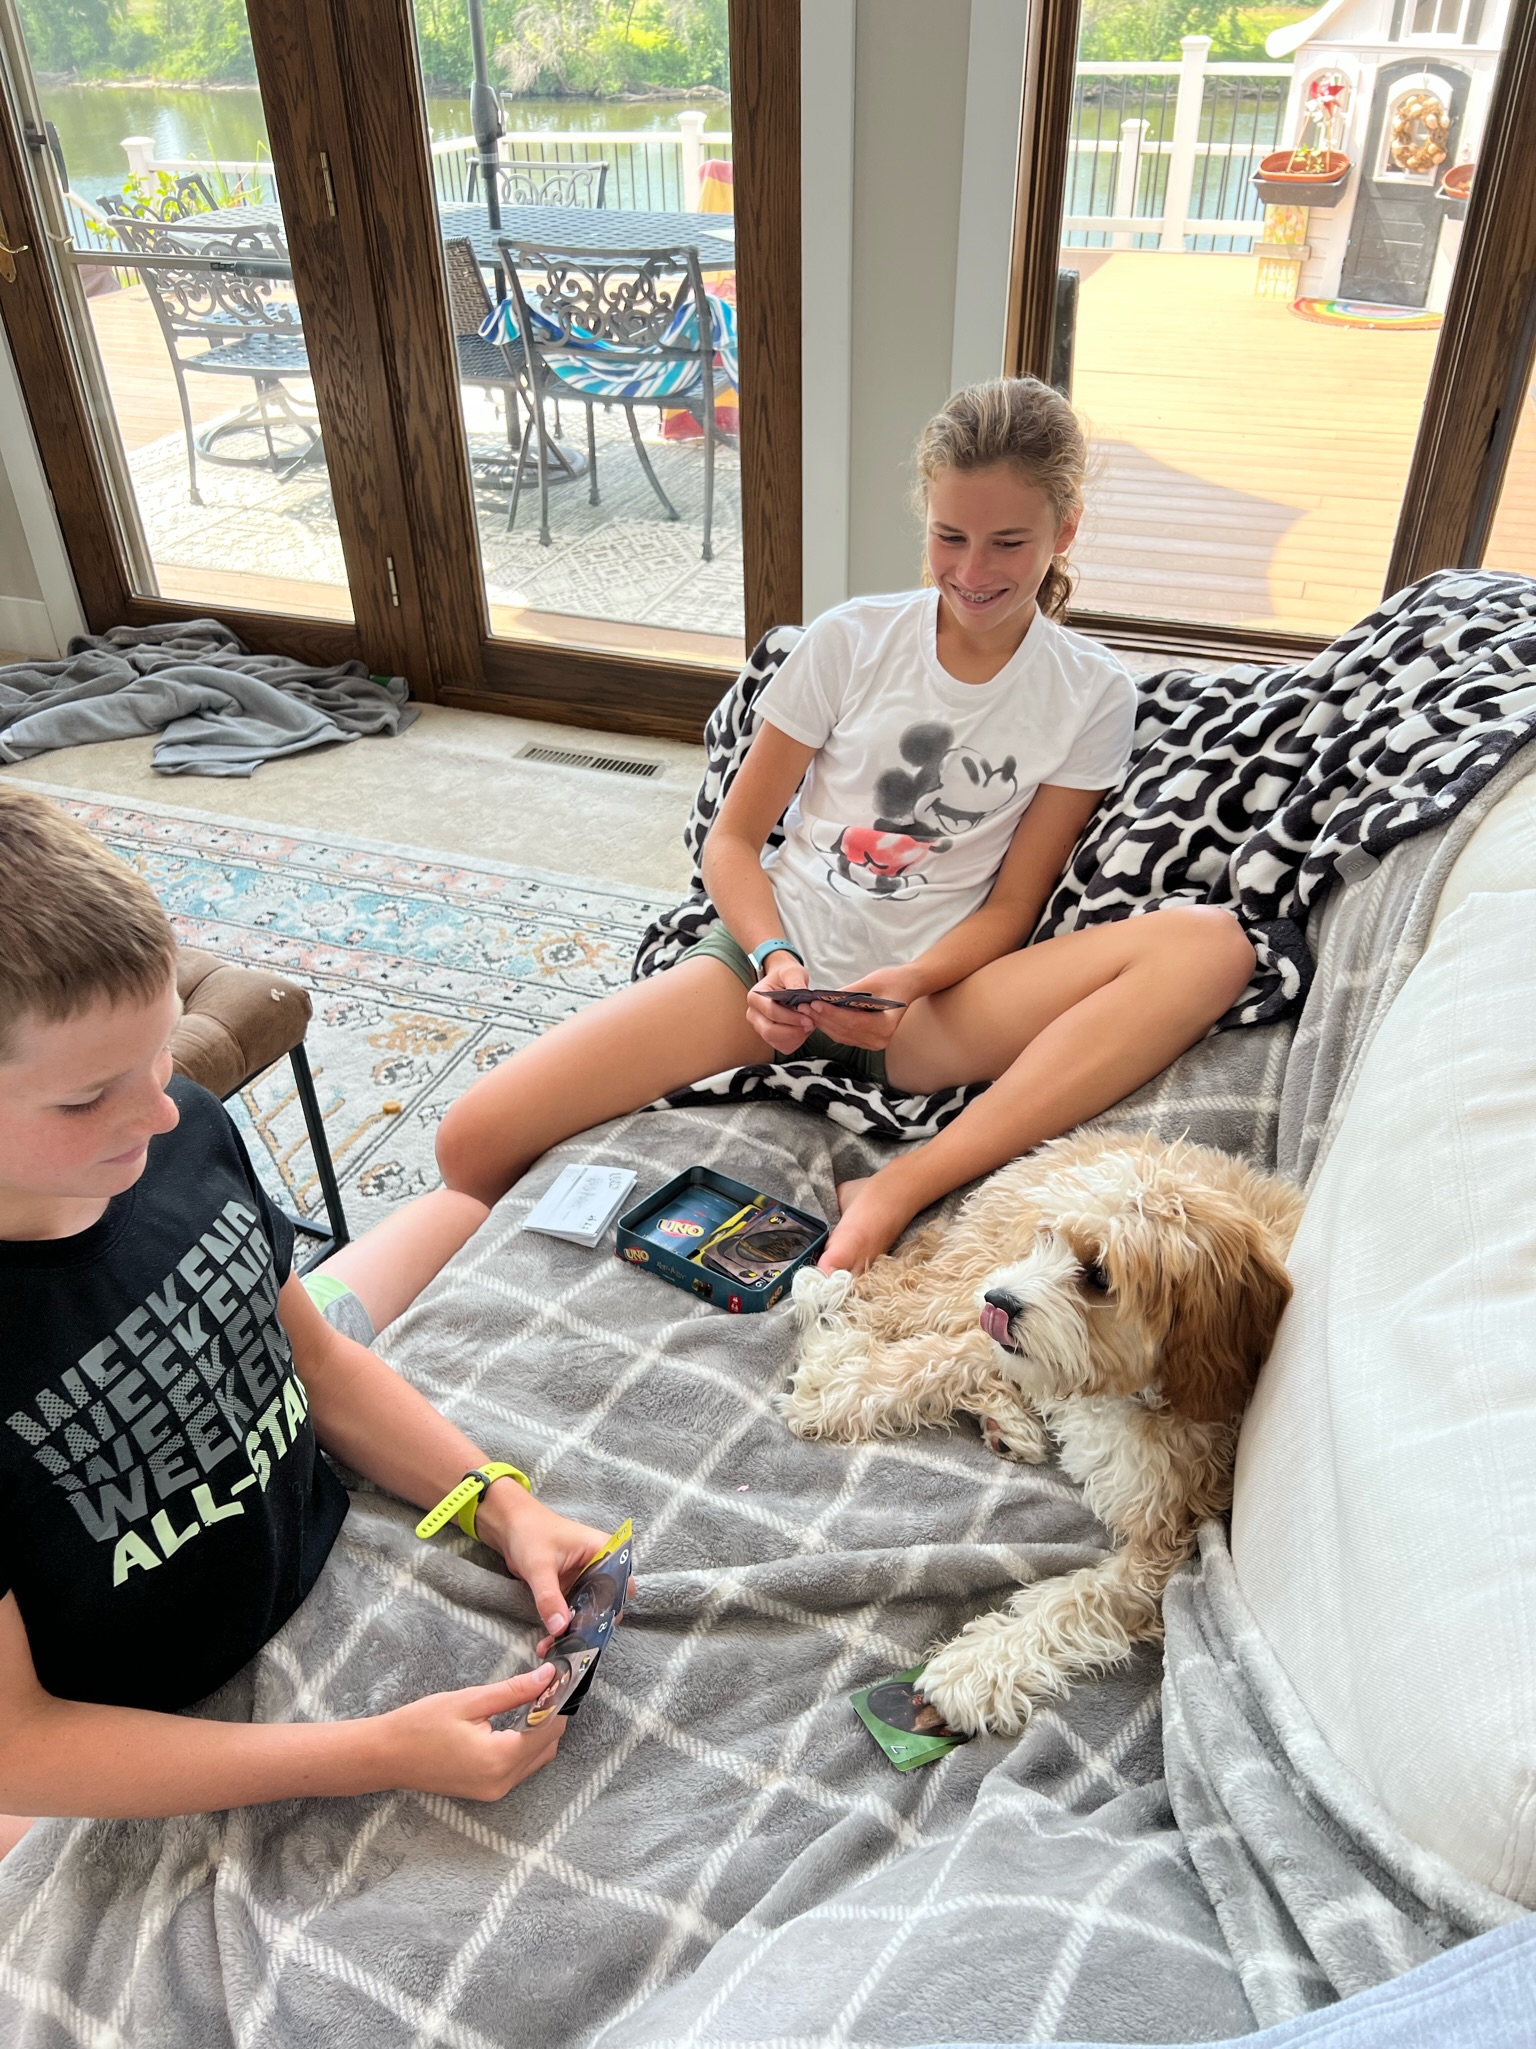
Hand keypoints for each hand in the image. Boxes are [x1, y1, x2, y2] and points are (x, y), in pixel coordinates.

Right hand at [377, 1666, 565, 1798]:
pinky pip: (519, 1767)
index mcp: (499, 1759)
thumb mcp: (469, 1701)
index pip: (549, 1729)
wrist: (385, 1756)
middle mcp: (502, 1782)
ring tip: (532, 1699)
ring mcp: (494, 1791)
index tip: (562, 1676)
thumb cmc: (421, 1725)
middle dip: (552, 1716)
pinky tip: (517, 1721)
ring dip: (541, 1731)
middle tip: (547, 1683)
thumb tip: (548, 1675)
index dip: (559, 1702)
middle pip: (547, 1746)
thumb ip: (513, 1691)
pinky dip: (525, 1745)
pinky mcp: (487, 1792)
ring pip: (536, 1759)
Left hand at [476, 1485, 613, 1637]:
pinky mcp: (571, 1589)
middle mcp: (600, 1566)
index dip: (612, 1607)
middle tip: (575, 1646)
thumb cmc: (530, 1533)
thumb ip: (550, 1598)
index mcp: (604, 1550)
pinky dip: (564, 1627)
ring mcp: (585, 1579)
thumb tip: (560, 1629)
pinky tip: (550, 1643)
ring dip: (576, 1631)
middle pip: (608, 1602)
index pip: (621, 1584)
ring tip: (559, 1650)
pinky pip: (574, 1612)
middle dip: (593, 1626)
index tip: (593, 1628)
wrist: (509, 1526)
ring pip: (590, 1611)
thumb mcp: (540, 1566)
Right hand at [744, 952, 814, 1054]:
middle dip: (793, 1030)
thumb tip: (801, 992)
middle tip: (811, 1024)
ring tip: (809, 1025)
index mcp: (755, 997)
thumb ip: (796, 981)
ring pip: (775, 1041)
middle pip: (770, 1031)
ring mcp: (759, 1027)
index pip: (771, 1012)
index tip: (808, 1018)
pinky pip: (782, 1046)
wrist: (783, 981)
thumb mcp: (792, 972)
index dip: (791, 1018)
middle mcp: (753, 1014)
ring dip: (795, 1037)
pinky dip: (795, 1041)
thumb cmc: (786, 976)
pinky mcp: (769, 1036)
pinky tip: (803, 1030)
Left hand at [805, 966, 918, 1051]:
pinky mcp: (866, 1042)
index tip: (814, 1003)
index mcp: (886, 1025)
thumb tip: (824, 997)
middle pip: (844, 1031)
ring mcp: (873, 1043)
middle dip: (822, 1018)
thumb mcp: (871, 981)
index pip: (852, 1022)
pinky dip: (829, 1026)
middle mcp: (880, 1039)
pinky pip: (843, 1036)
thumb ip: (848, 992)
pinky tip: (817, 1015)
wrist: (907, 986)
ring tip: (806, 1009)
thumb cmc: (892, 981)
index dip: (831, 1014)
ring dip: (822, 1023)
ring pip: (840, 1035)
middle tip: (803, 1006)